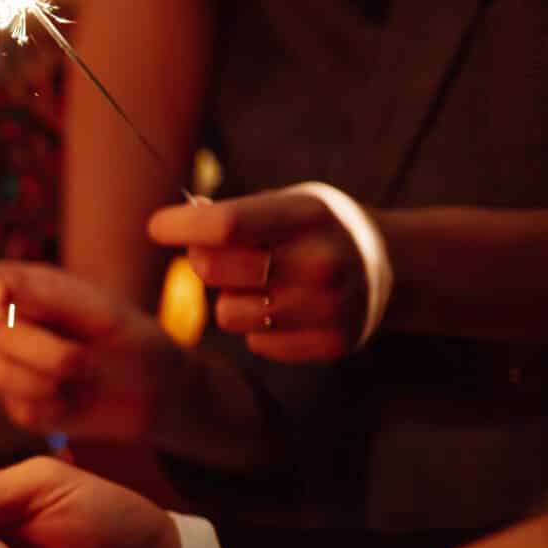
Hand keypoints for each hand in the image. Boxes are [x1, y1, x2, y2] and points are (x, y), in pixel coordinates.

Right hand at [0, 262, 185, 441]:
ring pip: (0, 374)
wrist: (156, 389)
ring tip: (88, 375)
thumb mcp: (98, 310)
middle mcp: (9, 327)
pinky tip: (78, 399)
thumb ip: (46, 296)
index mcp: (24, 291)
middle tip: (88, 361)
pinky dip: (56, 406)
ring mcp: (11, 368)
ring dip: (51, 378)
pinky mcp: (21, 407)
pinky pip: (21, 408)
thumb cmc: (128, 336)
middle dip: (47, 351)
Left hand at [149, 191, 364, 361]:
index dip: (182, 226)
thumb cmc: (317, 229)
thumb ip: (237, 215)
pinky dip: (260, 329)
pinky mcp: (329, 343)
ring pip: (227, 314)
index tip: (158, 227)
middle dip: (204, 262)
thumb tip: (174, 225)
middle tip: (222, 256)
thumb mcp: (289, 204)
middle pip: (213, 270)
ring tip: (263, 286)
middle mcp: (320, 263)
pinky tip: (286, 311)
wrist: (389, 268)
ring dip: (232, 300)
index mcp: (307, 217)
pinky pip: (256, 342)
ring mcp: (327, 307)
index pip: (226, 225)